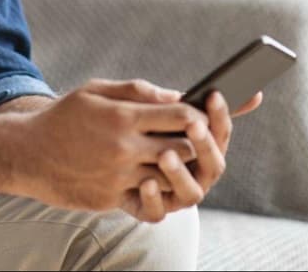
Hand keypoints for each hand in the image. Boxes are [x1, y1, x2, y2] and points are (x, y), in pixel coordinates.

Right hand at [16, 79, 205, 213]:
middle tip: (197, 138)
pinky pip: (148, 198)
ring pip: (171, 178)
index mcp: (123, 116)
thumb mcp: (95, 91)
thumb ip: (137, 90)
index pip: (180, 116)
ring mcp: (118, 177)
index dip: (199, 114)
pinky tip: (155, 176)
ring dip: (180, 169)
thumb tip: (176, 96)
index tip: (200, 114)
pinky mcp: (111, 199)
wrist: (26, 154)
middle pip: (184, 149)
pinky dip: (157, 188)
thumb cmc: (63, 117)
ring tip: (179, 158)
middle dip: (196, 144)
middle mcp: (124, 148)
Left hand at [122, 89, 263, 222]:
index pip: (219, 132)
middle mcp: (193, 172)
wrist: (87, 157)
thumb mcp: (130, 104)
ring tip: (165, 155)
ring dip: (181, 174)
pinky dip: (154, 199)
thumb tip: (181, 93)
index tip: (213, 95)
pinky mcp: (149, 209)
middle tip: (194, 125)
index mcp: (198, 144)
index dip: (220, 115)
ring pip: (191, 193)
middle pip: (214, 164)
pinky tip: (145, 182)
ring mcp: (174, 194)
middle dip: (205, 144)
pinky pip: (158, 212)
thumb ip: (155, 97)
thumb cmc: (116, 124)